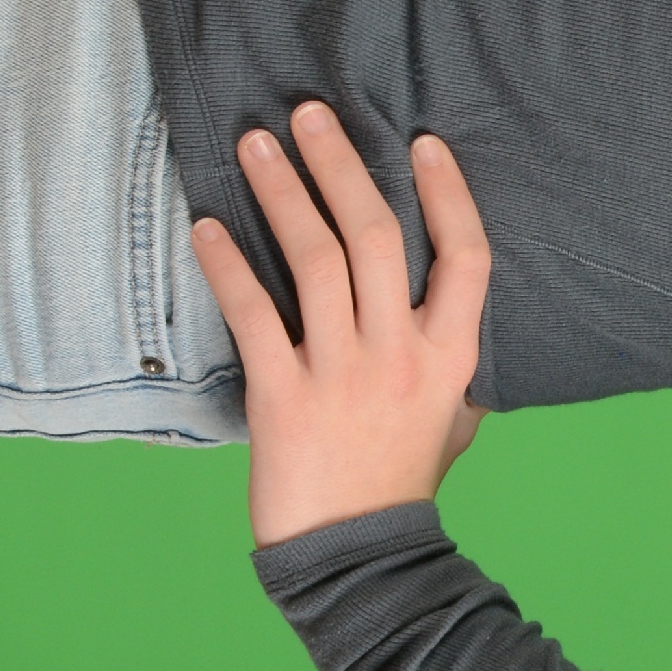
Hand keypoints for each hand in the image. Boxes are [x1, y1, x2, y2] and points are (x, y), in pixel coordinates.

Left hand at [188, 101, 493, 550]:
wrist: (356, 556)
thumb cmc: (404, 483)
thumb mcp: (456, 419)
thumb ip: (453, 363)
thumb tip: (451, 317)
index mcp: (451, 357)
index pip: (464, 255)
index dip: (447, 193)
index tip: (421, 142)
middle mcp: (400, 354)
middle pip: (375, 236)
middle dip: (341, 165)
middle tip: (310, 114)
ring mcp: (341, 373)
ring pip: (313, 259)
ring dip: (284, 193)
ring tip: (256, 144)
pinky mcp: (282, 397)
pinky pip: (253, 314)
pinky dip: (228, 265)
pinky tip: (207, 226)